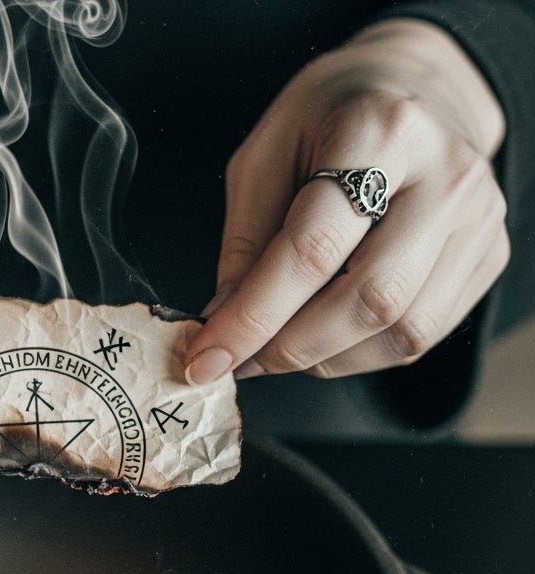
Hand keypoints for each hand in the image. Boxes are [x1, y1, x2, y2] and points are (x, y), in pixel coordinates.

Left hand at [185, 18, 507, 383]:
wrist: (413, 91)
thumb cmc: (328, 121)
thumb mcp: (263, 158)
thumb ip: (244, 243)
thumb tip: (224, 323)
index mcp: (381, 132)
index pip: (313, 249)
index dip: (254, 316)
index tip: (208, 357)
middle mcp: (446, 177)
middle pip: (369, 299)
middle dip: (291, 348)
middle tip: (242, 359)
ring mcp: (477, 220)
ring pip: (402, 331)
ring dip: (325, 358)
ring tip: (278, 346)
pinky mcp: (488, 256)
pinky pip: (420, 337)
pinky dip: (359, 355)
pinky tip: (323, 337)